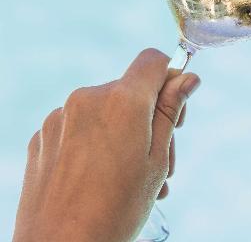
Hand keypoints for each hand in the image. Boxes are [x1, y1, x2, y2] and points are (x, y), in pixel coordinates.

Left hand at [13, 49, 199, 241]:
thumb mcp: (157, 160)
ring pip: (105, 112)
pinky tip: (100, 180)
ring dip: (123, 134)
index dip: (170, 79)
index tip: (176, 109)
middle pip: (130, 90)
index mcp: (121, 101)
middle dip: (149, 117)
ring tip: (133, 178)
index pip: (153, 61)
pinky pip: (78, 128)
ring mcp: (59, 119)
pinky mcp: (42, 139)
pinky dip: (94, 145)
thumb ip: (170, 112)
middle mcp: (87, 100)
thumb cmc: (116, 210)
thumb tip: (188, 78)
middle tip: (162, 160)